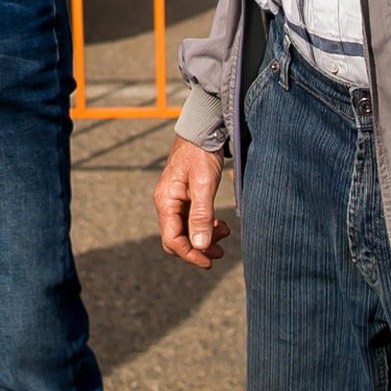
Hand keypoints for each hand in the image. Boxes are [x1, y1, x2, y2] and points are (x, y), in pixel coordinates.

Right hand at [155, 134, 229, 268]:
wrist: (201, 128)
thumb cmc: (201, 153)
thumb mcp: (204, 184)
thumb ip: (201, 216)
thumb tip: (200, 246)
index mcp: (166, 201)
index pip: (172, 240)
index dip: (190, 255)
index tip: (209, 262)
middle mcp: (166, 202)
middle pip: (177, 239)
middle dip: (198, 248)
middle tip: (220, 252)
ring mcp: (175, 199)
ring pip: (186, 230)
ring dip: (203, 238)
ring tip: (224, 234)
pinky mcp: (184, 195)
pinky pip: (191, 219)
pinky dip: (205, 226)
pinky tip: (219, 224)